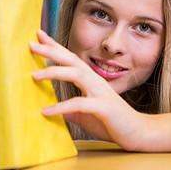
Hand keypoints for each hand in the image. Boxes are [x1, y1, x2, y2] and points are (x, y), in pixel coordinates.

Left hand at [30, 29, 145, 149]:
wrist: (138, 132)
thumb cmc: (114, 123)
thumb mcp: (87, 116)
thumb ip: (73, 112)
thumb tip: (57, 112)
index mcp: (92, 81)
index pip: (72, 59)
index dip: (56, 47)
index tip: (39, 37)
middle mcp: (96, 82)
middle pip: (72, 60)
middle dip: (52, 51)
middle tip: (32, 44)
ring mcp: (101, 93)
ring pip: (77, 74)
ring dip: (55, 72)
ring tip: (34, 75)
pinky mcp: (104, 107)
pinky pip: (80, 104)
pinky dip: (62, 107)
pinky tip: (46, 112)